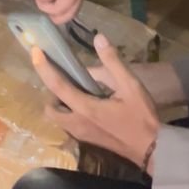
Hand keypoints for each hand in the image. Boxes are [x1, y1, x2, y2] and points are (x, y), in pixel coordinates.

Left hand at [32, 33, 160, 169]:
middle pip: (51, 108)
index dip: (44, 67)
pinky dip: (70, 112)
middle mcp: (77, 123)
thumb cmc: (141, 117)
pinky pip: (69, 124)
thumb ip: (113, 62)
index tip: (35, 52)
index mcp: (85, 108)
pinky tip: (88, 103)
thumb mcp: (131, 85)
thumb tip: (99, 39)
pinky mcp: (88, 140)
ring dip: (61, 104)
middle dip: (51, 93)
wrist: (152, 149)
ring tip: (77, 89)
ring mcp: (82, 134)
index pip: (57, 86)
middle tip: (65, 79)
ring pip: (59, 118)